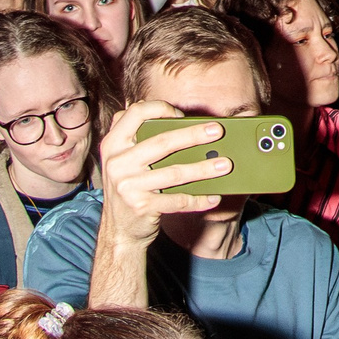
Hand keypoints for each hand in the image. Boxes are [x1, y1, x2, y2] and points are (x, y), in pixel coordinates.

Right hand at [95, 100, 229, 248]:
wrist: (119, 229)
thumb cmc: (131, 187)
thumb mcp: (124, 160)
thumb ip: (140, 140)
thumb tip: (185, 124)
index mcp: (113, 144)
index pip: (135, 113)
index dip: (159, 108)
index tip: (180, 115)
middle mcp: (117, 162)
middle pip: (162, 142)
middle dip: (194, 135)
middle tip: (217, 131)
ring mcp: (128, 186)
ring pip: (175, 172)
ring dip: (204, 168)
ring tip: (225, 164)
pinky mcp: (141, 206)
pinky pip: (177, 201)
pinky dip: (198, 199)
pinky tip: (214, 197)